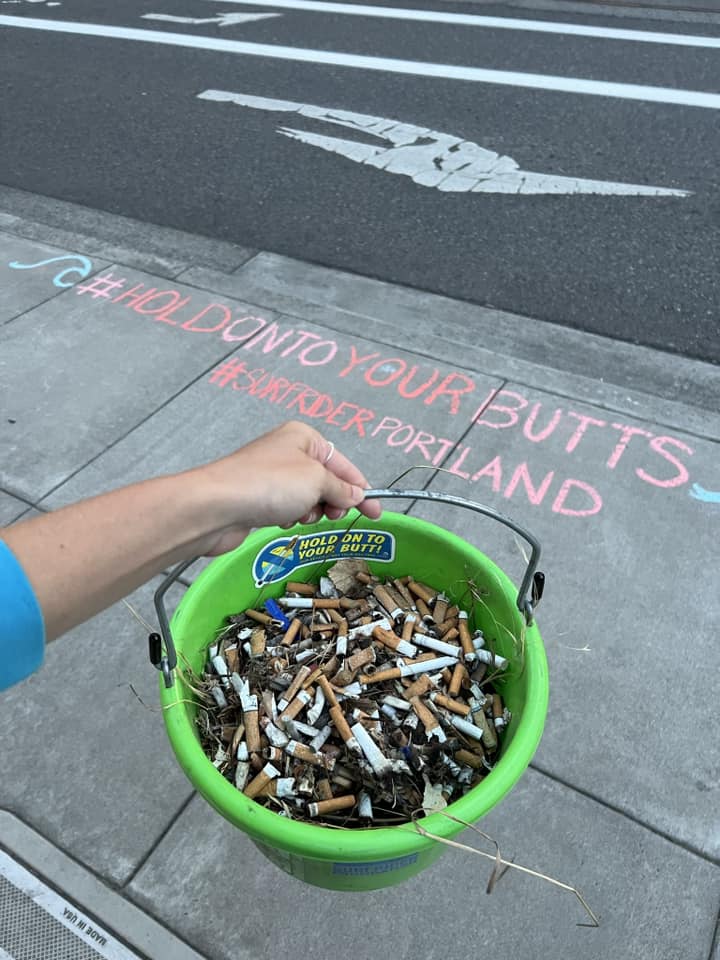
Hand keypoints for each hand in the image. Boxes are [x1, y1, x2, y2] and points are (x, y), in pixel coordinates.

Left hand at [192, 421, 381, 555]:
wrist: (217, 506)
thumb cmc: (269, 484)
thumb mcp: (317, 481)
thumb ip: (341, 489)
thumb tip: (357, 495)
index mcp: (304, 437)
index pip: (344, 464)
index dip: (361, 488)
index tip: (376, 512)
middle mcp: (288, 452)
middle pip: (327, 481)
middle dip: (332, 501)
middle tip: (330, 514)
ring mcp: (272, 476)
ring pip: (309, 498)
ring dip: (310, 511)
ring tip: (298, 515)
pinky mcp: (259, 498)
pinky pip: (289, 509)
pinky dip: (290, 517)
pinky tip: (280, 521)